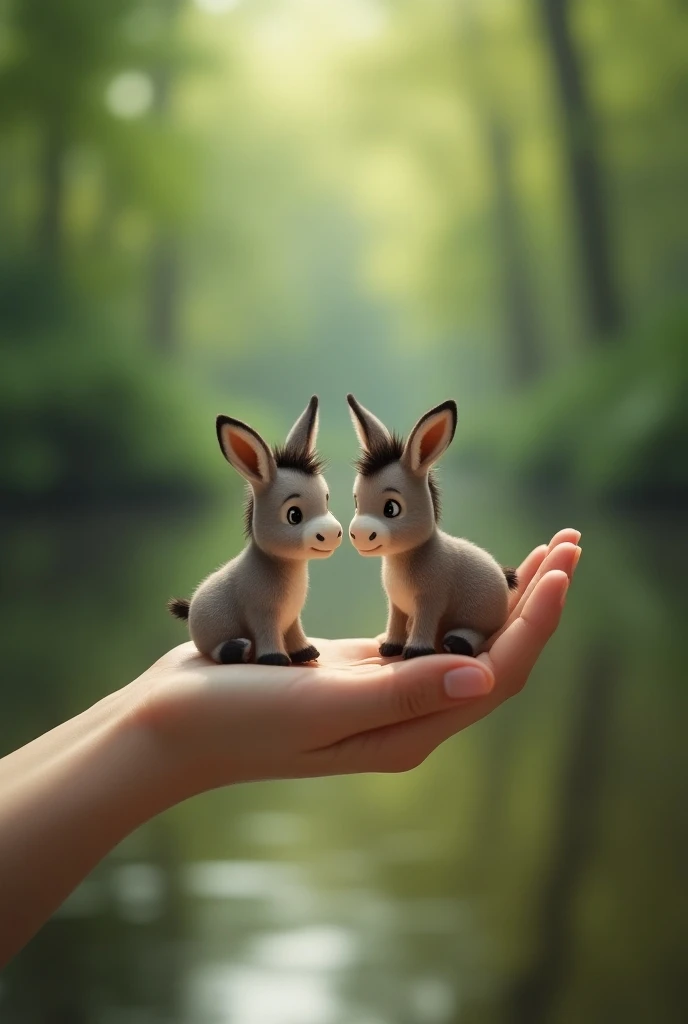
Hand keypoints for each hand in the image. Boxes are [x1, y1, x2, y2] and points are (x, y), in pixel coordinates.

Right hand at [133, 529, 580, 792]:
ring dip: (508, 598)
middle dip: (536, 601)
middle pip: (495, 655)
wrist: (172, 726)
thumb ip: (403, 691)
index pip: (497, 671)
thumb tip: (486, 676)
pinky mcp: (361, 675)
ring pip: (468, 644)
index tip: (561, 565)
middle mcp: (407, 718)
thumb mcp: (322, 704)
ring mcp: (385, 697)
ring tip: (541, 554)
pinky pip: (432, 637)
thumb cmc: (237, 718)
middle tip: (570, 543)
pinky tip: (471, 578)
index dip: (536, 619)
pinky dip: (460, 603)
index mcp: (409, 731)